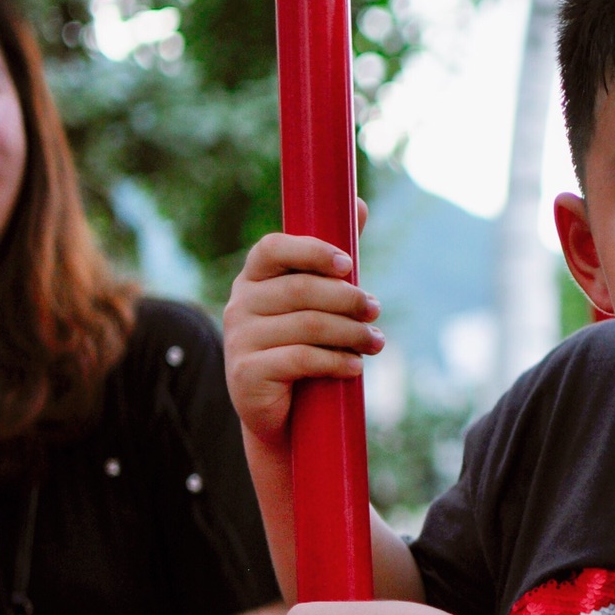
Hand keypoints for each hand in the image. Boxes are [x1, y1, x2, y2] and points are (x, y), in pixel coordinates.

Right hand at [224, 201, 380, 442]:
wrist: (283, 412)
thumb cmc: (304, 343)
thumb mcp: (319, 299)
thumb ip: (335, 256)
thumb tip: (358, 203)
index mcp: (255, 277)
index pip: (273, 248)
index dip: (312, 251)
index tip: (349, 264)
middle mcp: (240, 303)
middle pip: (301, 290)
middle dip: (347, 299)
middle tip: (376, 310)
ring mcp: (238, 338)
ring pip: (307, 326)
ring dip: (351, 333)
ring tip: (375, 342)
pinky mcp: (245, 373)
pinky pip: (299, 359)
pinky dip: (336, 361)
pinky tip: (355, 366)